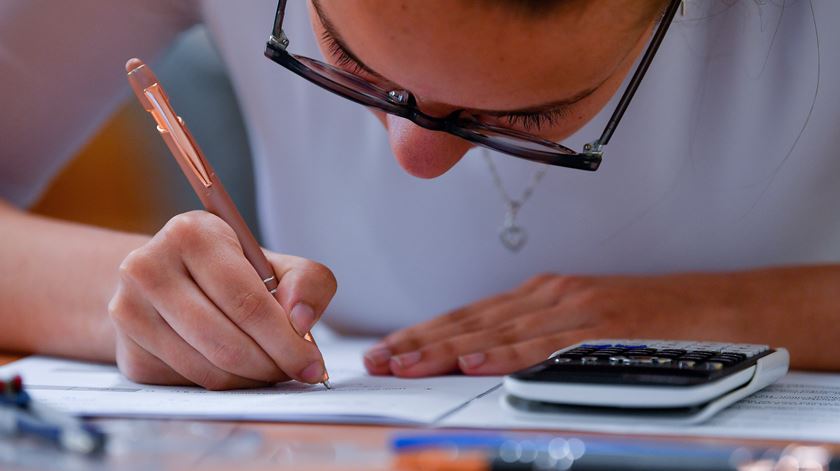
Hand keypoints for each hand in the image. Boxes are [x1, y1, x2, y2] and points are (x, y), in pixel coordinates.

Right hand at [108, 211, 336, 389]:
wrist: (166, 280)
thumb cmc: (230, 271)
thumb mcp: (275, 263)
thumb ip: (307, 282)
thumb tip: (301, 321)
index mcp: (191, 234)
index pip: (246, 301)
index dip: (286, 340)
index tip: (312, 363)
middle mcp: (148, 268)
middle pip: (226, 341)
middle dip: (273, 365)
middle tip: (297, 371)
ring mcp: (130, 312)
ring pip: (208, 369)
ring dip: (251, 379)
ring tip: (272, 368)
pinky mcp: (128, 352)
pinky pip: (189, 383)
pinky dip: (226, 386)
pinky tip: (240, 370)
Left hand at [364, 272, 754, 376]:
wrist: (722, 309)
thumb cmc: (654, 323)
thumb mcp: (585, 324)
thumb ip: (540, 335)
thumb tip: (491, 356)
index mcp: (543, 297)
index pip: (470, 315)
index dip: (424, 333)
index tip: (388, 350)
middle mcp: (551, 297)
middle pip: (471, 320)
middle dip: (418, 341)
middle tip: (377, 360)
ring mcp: (576, 310)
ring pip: (497, 330)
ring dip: (445, 348)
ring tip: (404, 364)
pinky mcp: (603, 327)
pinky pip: (545, 344)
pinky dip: (506, 352)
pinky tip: (473, 362)